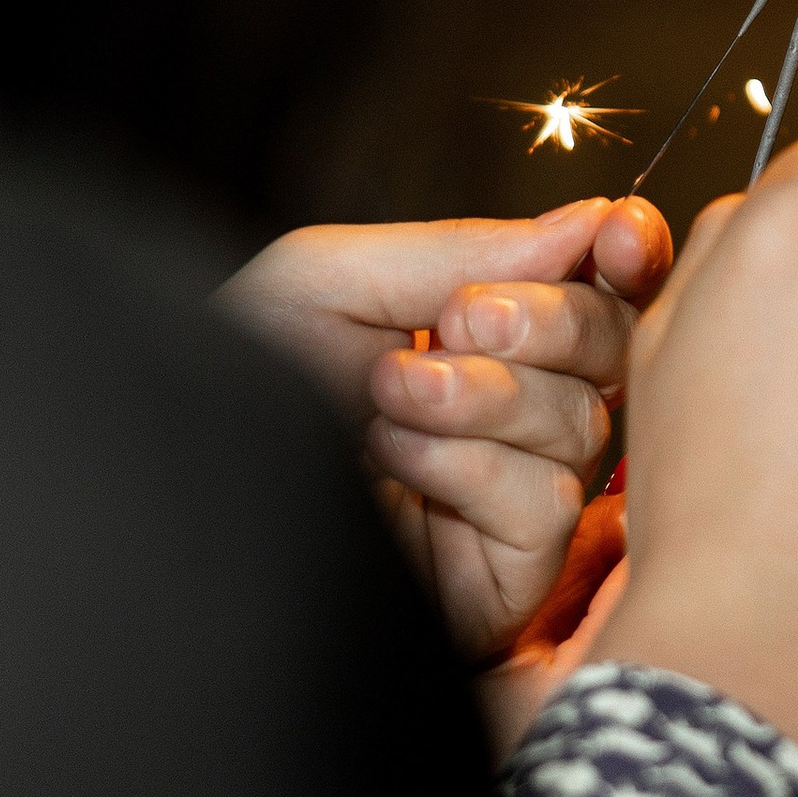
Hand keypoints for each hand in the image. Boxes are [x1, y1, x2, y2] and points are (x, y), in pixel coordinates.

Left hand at [217, 199, 670, 656]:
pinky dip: (474, 468)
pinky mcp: (501, 572)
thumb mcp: (331, 278)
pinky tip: (399, 464)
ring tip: (388, 397)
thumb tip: (585, 224)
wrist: (171, 500)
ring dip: (486, 397)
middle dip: (552, 321)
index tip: (617, 236)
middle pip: (611, 349)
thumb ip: (463, 247)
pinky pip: (548, 501)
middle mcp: (505, 408)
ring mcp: (507, 493)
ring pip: (583, 425)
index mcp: (474, 330)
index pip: (594, 286)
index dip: (626, 256)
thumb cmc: (231, 385)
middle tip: (464, 319)